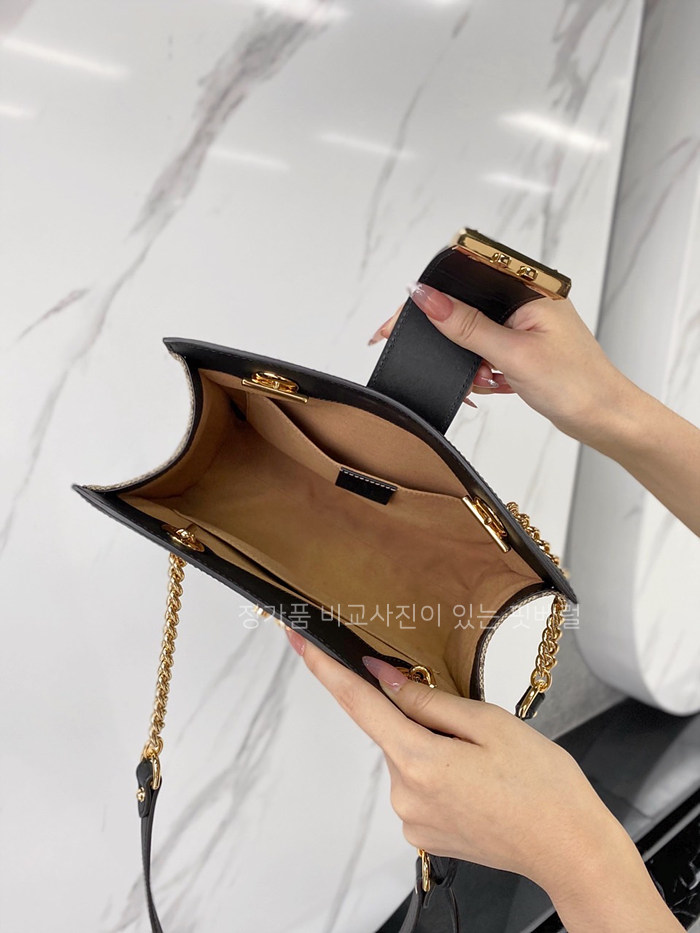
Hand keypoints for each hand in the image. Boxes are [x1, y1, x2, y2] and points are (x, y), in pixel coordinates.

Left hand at [287, 631, 682, 931]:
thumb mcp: (490, 724)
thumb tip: (382, 678)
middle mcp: (405, 795)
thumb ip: (427, 700)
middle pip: (393, 731)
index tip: (298, 640)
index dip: (324, 669)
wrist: (571, 849)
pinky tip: (479, 784)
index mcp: (419, 762)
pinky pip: (418, 784)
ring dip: (435, 747)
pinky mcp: (422, 834)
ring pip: (408, 757)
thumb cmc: (543, 785)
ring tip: (487, 764)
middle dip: (422, 718)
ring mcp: (412, 819)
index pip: (357, 704)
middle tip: (477, 732)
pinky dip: (440, 772)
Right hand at [369, 283, 699, 533]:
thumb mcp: (512, 353)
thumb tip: (426, 298)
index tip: (400, 319)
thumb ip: (466, 326)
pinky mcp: (523, 348)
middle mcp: (527, 300)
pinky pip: (485, 352)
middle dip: (449, 336)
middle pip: (467, 306)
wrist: (606, 420)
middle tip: (427, 355)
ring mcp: (525, 325)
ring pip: (474, 333)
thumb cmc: (578, 384)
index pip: (466, 275)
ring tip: (481, 380)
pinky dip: (480, 372)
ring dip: (467, 360)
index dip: (430, 294)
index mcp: (529, 287)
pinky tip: (488, 386)